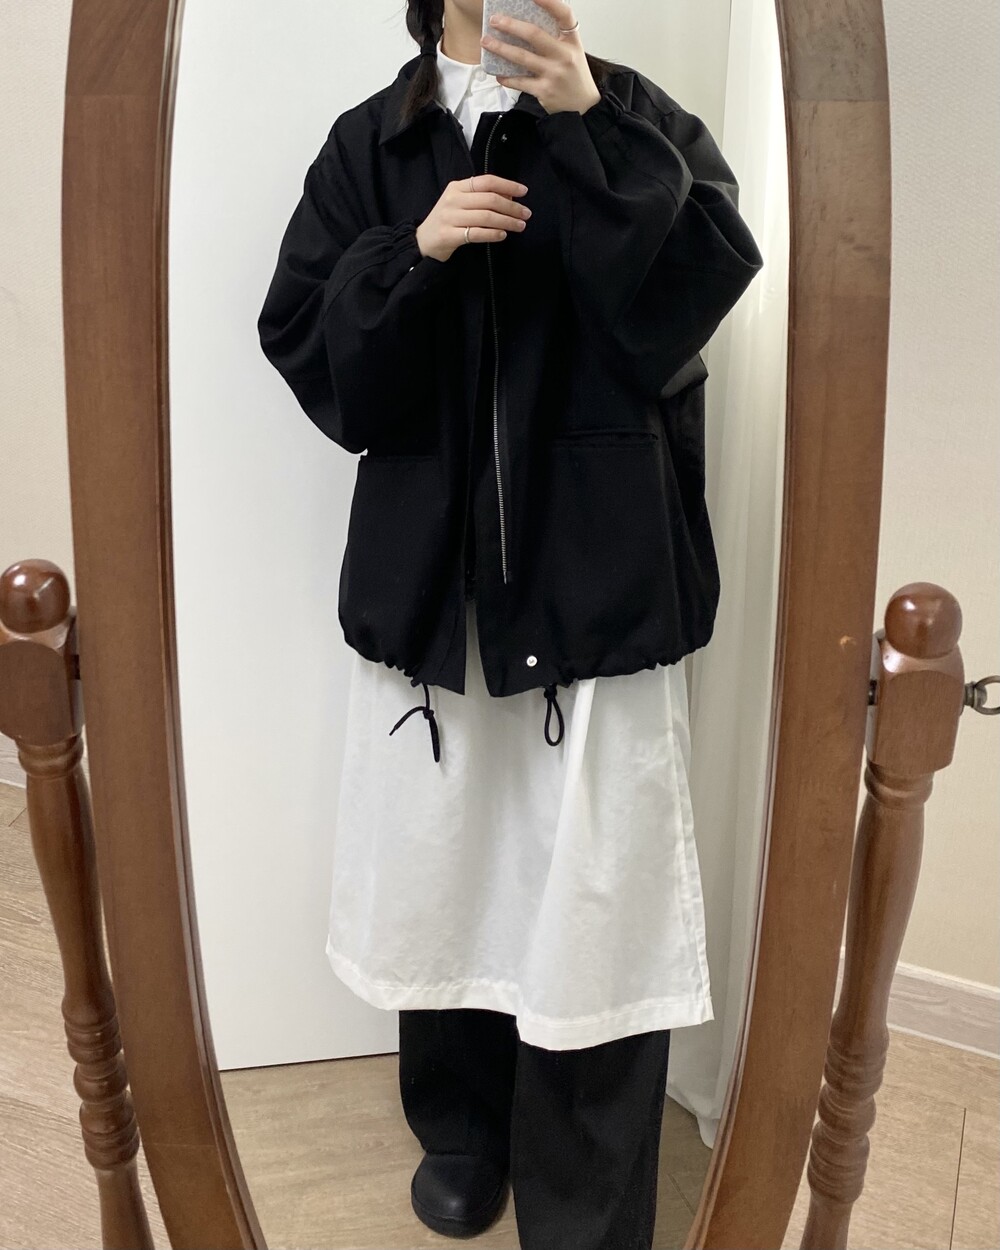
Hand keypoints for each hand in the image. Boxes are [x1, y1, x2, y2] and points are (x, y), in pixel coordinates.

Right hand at [415, 174, 531, 261]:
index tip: (523, 192)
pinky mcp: (448, 235)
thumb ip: (481, 198)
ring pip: (486, 216)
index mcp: (457, 187)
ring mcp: (450, 217)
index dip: (507, 185)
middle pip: (489, 199)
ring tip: (520, 226)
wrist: (423, 241)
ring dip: (507, 221)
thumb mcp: (460, 203)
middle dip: (511, 206)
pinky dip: (493, 234)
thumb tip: (509, 197)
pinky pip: (476, 233)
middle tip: (526, 214)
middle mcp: (453, 199)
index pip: (486, 181)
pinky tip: (503, 235)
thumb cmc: (447, 221)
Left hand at [481, 0, 601, 116]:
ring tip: (486, 41)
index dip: (549, 2)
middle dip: (511, 26)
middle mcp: (564, 56)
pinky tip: (497, 74)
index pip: (564, 15)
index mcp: (572, 42)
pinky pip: (520, 82)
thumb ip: (555, 39)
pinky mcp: (544, 91)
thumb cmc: (574, 76)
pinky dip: (507, 78)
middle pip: (534, 35)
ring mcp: (553, 74)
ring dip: (501, 48)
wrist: (583, 107)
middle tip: (495, 20)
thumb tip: (526, 25)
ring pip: (522, 57)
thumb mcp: (573, 52)